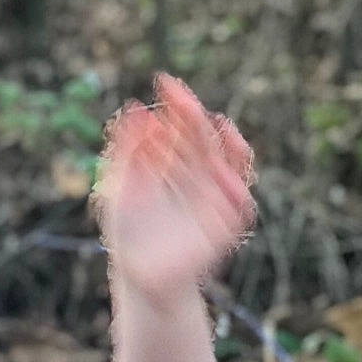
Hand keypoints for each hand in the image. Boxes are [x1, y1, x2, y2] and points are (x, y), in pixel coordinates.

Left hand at [94, 73, 254, 303]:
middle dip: (196, 118)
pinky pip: (240, 205)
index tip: (165, 83)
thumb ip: (126, 153)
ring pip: (232, 163)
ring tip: (220, 129)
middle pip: (205, 137)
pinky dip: (237, 191)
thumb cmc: (129, 234)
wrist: (141, 278)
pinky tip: (227, 179)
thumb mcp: (120, 190)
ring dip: (231, 145)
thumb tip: (134, 108)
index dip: (176, 104)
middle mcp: (197, 175)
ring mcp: (214, 197)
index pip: (180, 125)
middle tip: (182, 102)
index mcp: (173, 163)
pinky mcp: (226, 225)